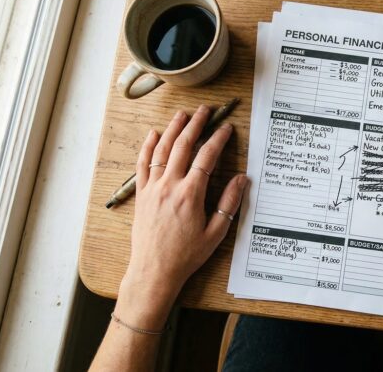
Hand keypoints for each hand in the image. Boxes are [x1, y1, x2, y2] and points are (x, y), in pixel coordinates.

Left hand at [116, 106, 246, 329]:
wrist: (153, 271)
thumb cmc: (186, 256)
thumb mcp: (215, 233)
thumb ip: (229, 203)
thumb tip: (241, 179)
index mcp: (190, 195)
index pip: (207, 158)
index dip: (218, 139)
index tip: (226, 128)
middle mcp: (169, 187)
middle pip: (183, 146)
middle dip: (196, 124)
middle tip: (205, 111)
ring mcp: (152, 189)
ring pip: (162, 150)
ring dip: (173, 129)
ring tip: (182, 115)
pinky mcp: (141, 195)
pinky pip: (143, 165)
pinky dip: (148, 147)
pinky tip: (154, 135)